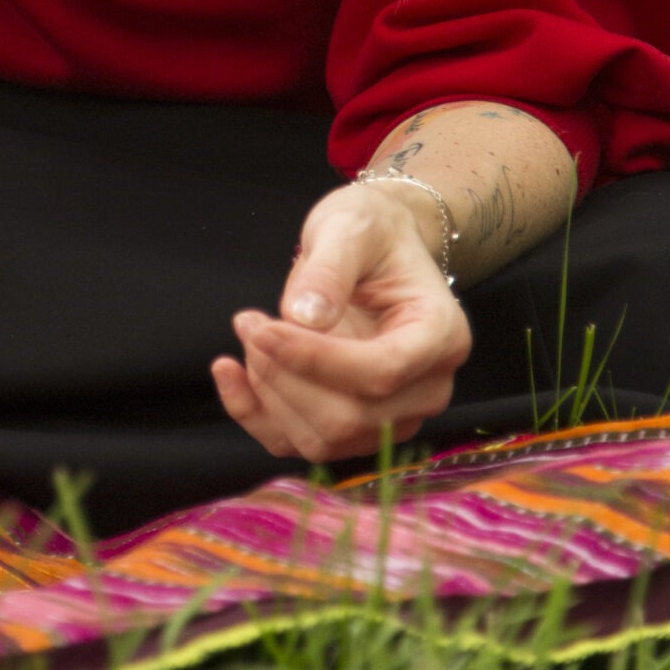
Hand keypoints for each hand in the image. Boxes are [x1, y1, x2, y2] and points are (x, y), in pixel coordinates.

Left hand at [211, 181, 471, 463]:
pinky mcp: (354, 427)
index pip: (380, 372)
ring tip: (249, 329)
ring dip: (268, 393)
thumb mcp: (351, 228)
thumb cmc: (371, 231)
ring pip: (321, 439)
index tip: (262, 328)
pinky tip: (227, 370)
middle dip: (284, 375)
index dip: (315, 359)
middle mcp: (426, 389)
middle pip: (349, 417)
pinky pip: (297, 442)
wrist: (376, 247)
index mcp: (441, 336)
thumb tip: (304, 318)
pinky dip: (254, 414)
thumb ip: (330, 270)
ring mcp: (392, 416)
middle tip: (250, 322)